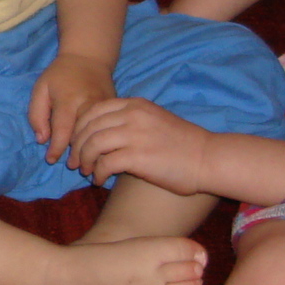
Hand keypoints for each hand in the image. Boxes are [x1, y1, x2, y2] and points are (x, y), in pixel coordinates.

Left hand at [28, 53, 114, 163]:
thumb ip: (37, 114)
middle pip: (83, 135)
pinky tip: (100, 150)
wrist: (89, 57)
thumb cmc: (60, 75)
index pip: (62, 130)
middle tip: (73, 166)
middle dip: (78, 154)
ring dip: (93, 150)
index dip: (56, 149)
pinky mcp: (116, 107)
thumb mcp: (40, 89)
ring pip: (99, 134)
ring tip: (87, 165)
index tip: (51, 160)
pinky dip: (104, 140)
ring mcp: (105, 107)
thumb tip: (42, 139)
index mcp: (68, 100)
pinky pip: (110, 127)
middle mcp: (88, 104)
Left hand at [69, 98, 210, 193]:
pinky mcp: (137, 157)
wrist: (208, 158)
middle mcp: (132, 115)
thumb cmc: (183, 144)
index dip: (80, 127)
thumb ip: (130, 120)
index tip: (78, 142)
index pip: (93, 110)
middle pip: (88, 127)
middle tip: (76, 161)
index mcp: (135, 105)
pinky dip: (97, 173)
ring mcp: (135, 135)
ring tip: (86, 171)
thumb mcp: (154, 119)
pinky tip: (99, 180)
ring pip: (92, 144)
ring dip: (84, 160)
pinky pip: (104, 163)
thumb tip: (103, 132)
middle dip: (77, 145)